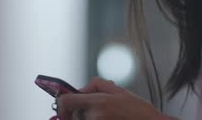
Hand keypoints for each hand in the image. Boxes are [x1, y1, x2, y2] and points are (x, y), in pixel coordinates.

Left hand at [56, 77, 171, 119]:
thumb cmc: (140, 111)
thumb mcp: (120, 91)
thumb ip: (97, 85)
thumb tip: (82, 88)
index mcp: (99, 102)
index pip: (66, 101)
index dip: (61, 103)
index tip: (63, 105)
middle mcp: (95, 117)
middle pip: (74, 114)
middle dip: (80, 111)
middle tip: (98, 110)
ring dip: (88, 118)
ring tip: (108, 116)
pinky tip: (109, 119)